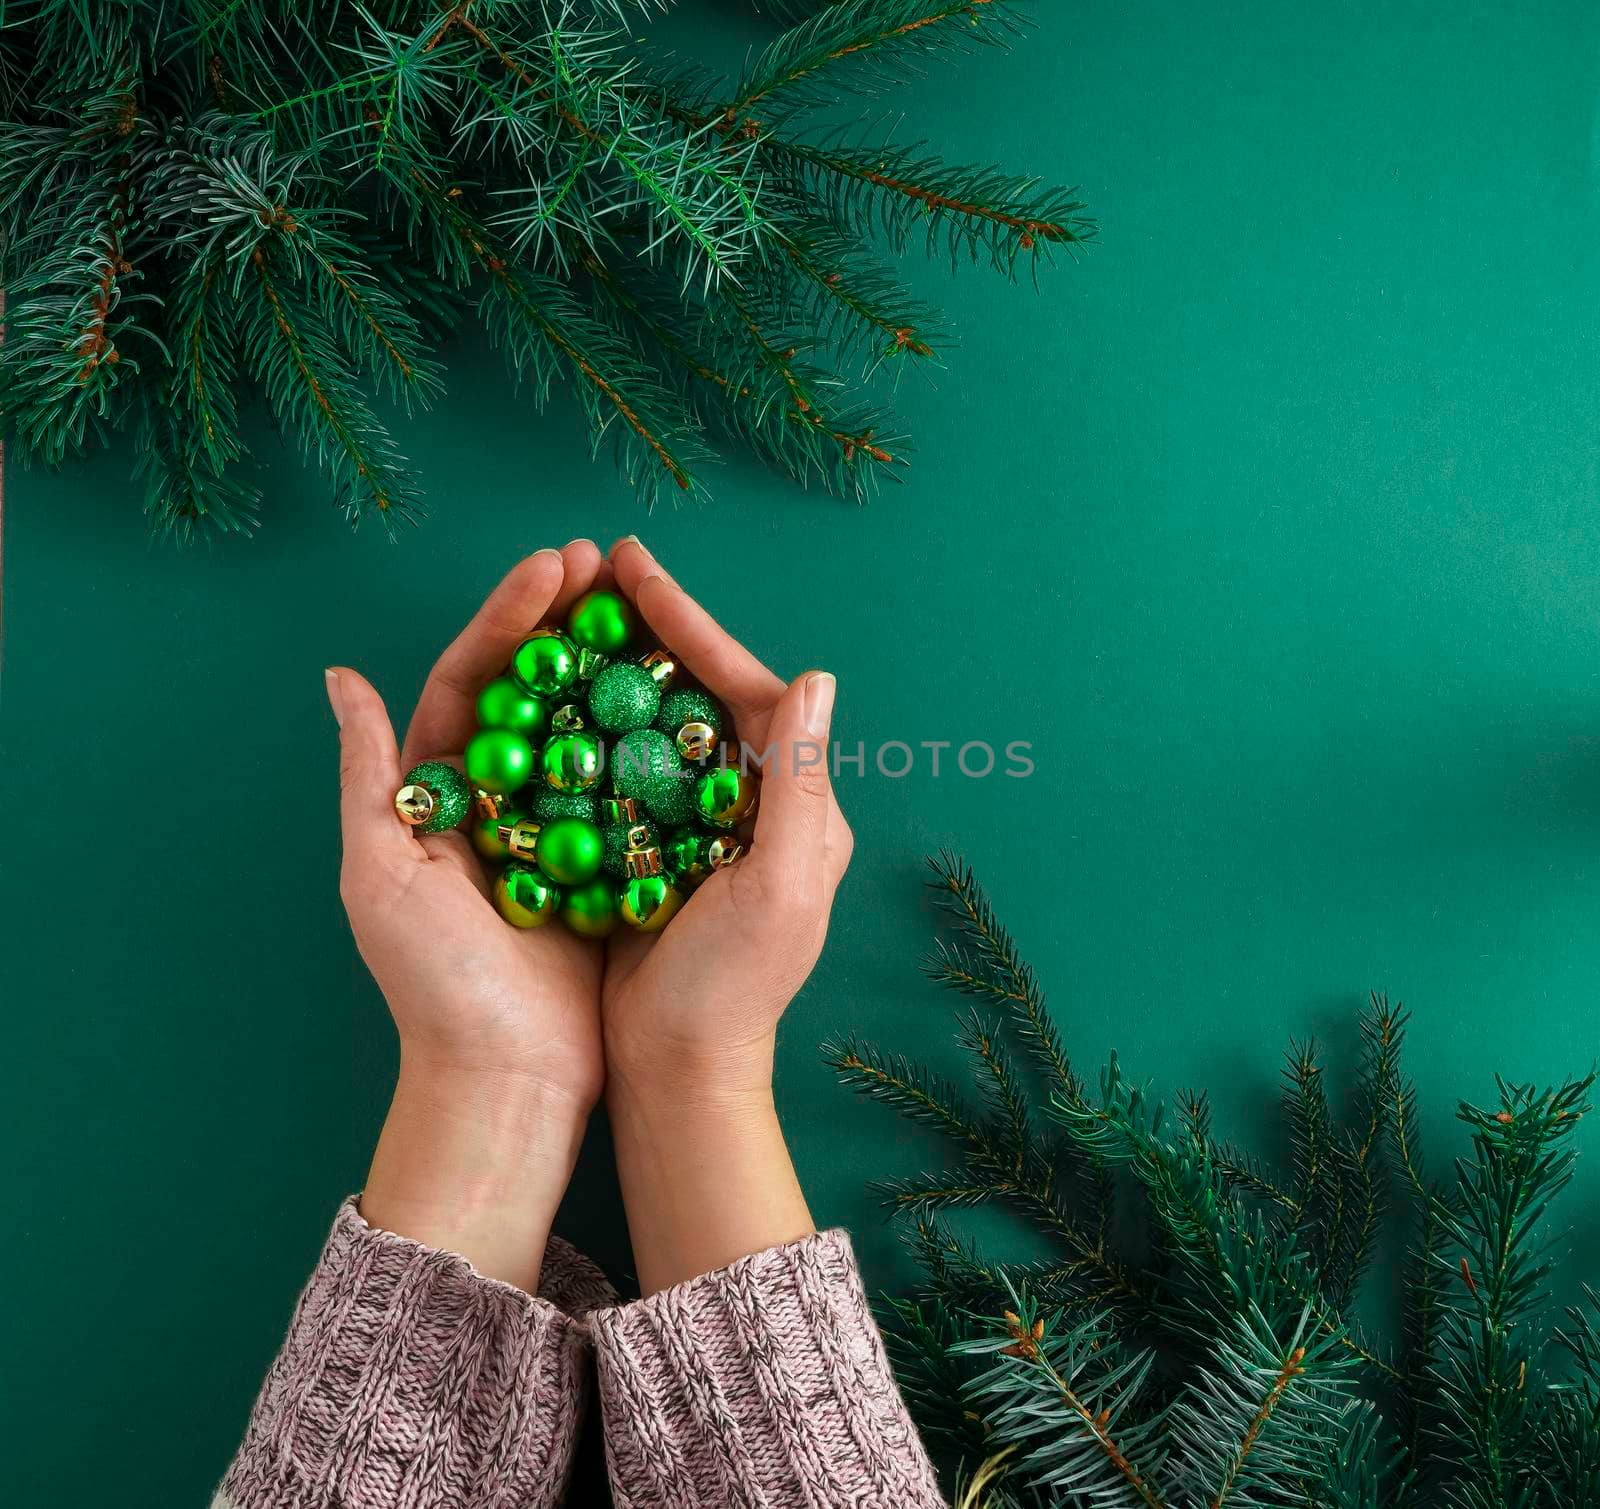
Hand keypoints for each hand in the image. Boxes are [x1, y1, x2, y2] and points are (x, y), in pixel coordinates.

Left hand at [326, 541, 610, 1287]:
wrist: (507, 1079)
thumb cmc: (432, 983)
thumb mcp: (379, 873)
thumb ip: (369, 775)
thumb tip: (342, 675)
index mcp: (434, 792)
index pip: (470, 678)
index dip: (509, 617)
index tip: (556, 567)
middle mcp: (495, 799)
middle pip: (532, 688)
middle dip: (567, 621)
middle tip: (611, 564)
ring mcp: (552, 827)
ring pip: (584, 724)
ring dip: (612, 663)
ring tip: (651, 607)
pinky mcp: (601, 859)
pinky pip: (625, 783)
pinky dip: (647, 735)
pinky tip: (682, 693)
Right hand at [598, 537, 850, 1290]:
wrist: (679, 1070)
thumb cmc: (736, 985)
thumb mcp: (783, 884)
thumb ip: (801, 783)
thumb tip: (818, 676)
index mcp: (796, 804)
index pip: (749, 688)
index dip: (692, 624)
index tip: (636, 567)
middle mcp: (756, 805)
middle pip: (701, 692)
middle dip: (651, 628)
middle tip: (594, 568)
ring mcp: (703, 827)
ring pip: (659, 722)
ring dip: (617, 666)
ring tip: (568, 611)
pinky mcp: (655, 851)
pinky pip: (626, 768)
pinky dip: (594, 725)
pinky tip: (554, 693)